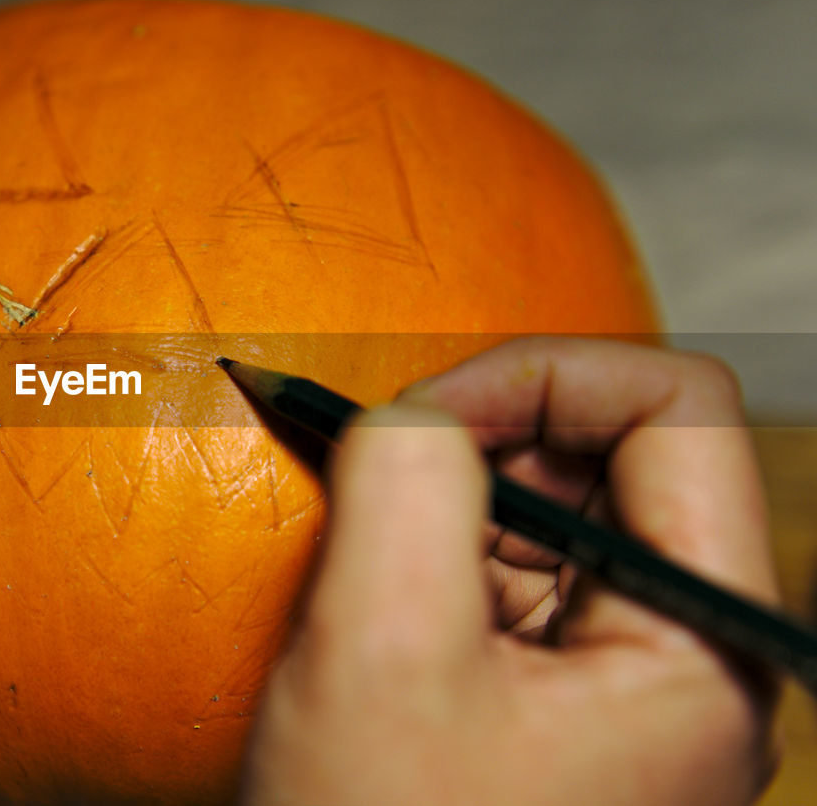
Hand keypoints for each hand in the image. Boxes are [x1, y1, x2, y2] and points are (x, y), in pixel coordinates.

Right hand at [243, 337, 780, 805]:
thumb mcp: (381, 651)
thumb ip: (407, 478)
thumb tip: (412, 409)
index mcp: (704, 645)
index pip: (674, 411)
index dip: (542, 376)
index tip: (423, 417)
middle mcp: (689, 656)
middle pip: (616, 452)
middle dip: (486, 440)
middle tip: (381, 478)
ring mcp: (627, 683)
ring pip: (557, 510)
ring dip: (452, 508)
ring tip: (374, 582)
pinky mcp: (563, 701)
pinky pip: (516, 577)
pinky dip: (440, 560)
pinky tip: (385, 618)